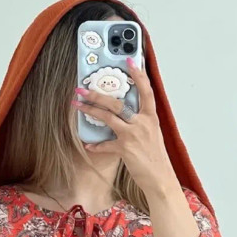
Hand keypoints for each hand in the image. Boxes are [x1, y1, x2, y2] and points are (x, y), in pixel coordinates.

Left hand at [72, 57, 176, 194]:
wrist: (160, 177)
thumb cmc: (155, 156)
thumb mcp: (152, 134)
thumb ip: (140, 121)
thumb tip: (125, 114)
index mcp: (151, 117)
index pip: (146, 90)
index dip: (138, 74)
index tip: (129, 60)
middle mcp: (142, 122)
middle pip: (117, 102)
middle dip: (97, 94)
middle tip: (82, 88)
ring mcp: (133, 135)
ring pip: (108, 117)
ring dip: (90, 110)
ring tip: (77, 104)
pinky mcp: (124, 149)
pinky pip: (105, 144)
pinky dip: (95, 144)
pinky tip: (88, 144)